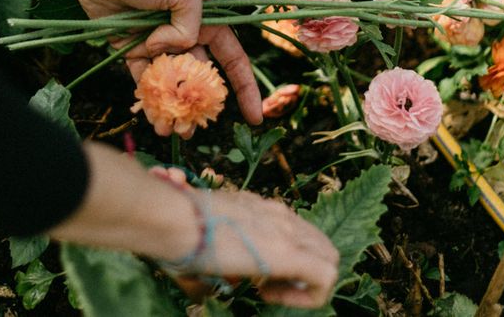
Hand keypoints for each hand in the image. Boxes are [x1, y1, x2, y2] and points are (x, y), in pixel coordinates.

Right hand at [53, 145, 337, 309]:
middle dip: (302, 269)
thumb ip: (212, 256)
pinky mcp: (289, 254)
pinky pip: (325, 278)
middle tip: (267, 286)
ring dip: (305, 281)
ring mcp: (286, 231)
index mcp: (259, 206)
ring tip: (268, 291)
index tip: (255, 274)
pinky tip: (270, 297)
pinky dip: (307, 296)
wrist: (174, 218)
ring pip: (329, 257)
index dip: (284, 256)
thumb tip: (204, 287)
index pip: (294, 229)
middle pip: (318, 242)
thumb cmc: (174, 227)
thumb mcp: (200, 237)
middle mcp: (278, 213)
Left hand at [64, 0, 261, 123]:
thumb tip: (166, 52)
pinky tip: (152, 118)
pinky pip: (144, 80)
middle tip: (193, 129)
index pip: (232, 58)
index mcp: (206, 19)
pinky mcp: (131, 49)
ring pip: (171, 85)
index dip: (244, 87)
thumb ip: (187, 30)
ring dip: (172, 109)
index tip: (254, 116)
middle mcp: (184, 34)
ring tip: (171, 131)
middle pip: (199, 79)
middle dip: (200, 107)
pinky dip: (148, 99)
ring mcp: (158, 44)